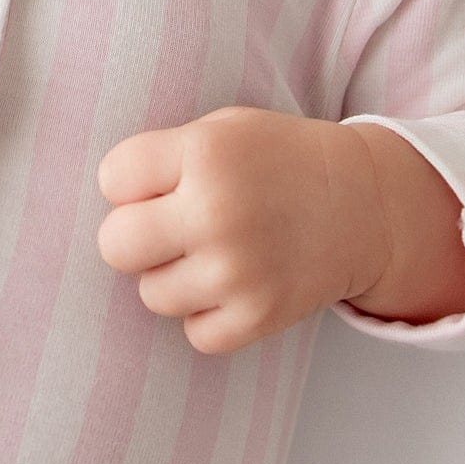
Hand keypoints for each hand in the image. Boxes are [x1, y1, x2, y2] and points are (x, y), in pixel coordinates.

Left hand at [95, 106, 385, 355]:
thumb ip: (163, 157)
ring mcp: (239, 270)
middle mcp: (217, 211)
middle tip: (169, 228)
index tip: (158, 184)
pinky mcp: (260, 316)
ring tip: (210, 253)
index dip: (131, 184)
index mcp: (205, 153)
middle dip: (135, 237)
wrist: (363, 203)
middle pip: (116, 244)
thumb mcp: (223, 130)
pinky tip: (232, 285)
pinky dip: (207, 315)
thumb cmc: (276, 161)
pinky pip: (194, 333)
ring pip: (151, 294)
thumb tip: (101, 207)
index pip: (113, 178)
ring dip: (172, 277)